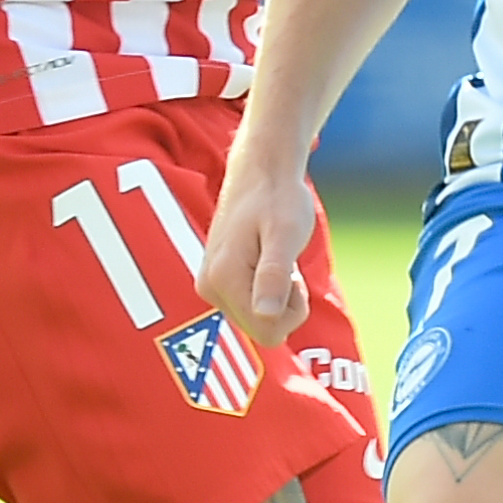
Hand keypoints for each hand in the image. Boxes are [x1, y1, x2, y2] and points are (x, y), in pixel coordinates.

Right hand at [196, 134, 324, 350]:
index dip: (293, 310)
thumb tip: (266, 315)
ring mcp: (209, 284)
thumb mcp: (286, 234)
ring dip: (275, 295)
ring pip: (255, 319)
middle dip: (284, 304)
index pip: (269, 332)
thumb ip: (274, 275)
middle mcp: (209, 287)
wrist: (260, 170)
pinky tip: (263, 259)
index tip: (292, 274)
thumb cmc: (279, 197)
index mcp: (223, 279)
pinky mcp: (214, 280)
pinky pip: (248, 305)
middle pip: (261, 329)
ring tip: (274, 257)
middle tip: (285, 263)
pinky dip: (265, 288)